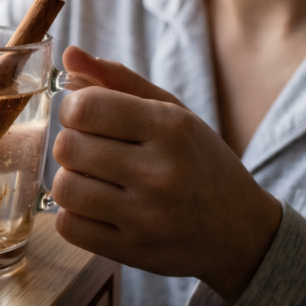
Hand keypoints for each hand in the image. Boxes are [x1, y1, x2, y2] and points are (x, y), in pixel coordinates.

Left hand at [52, 46, 281, 305]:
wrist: (241, 233)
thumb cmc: (199, 162)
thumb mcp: (172, 113)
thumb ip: (118, 80)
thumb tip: (69, 54)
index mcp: (170, 128)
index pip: (85, 108)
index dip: (74, 109)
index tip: (88, 117)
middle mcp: (160, 172)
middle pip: (68, 147)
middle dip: (72, 144)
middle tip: (93, 150)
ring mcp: (146, 216)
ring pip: (63, 188)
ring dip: (70, 180)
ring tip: (94, 179)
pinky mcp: (132, 251)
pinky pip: (68, 227)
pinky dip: (73, 214)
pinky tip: (97, 207)